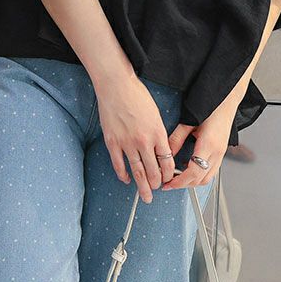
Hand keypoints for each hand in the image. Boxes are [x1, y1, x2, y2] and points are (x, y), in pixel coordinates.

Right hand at [95, 73, 176, 203]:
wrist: (116, 86)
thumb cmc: (136, 95)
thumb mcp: (155, 113)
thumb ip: (157, 132)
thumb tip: (159, 148)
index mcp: (157, 133)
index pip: (166, 161)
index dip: (168, 174)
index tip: (167, 178)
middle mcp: (143, 141)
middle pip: (152, 170)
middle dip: (156, 184)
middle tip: (156, 191)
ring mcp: (127, 143)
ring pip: (137, 171)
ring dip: (142, 186)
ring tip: (145, 196)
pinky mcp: (112, 142)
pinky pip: (118, 164)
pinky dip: (123, 174)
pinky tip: (126, 179)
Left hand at [161, 103, 235, 190]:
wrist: (226, 98)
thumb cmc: (211, 105)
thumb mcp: (189, 120)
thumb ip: (177, 138)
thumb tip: (166, 152)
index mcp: (208, 144)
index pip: (193, 172)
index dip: (179, 182)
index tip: (168, 184)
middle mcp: (217, 152)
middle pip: (200, 179)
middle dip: (184, 185)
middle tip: (169, 183)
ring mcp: (221, 153)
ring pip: (208, 178)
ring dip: (192, 182)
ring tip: (177, 178)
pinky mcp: (222, 152)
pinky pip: (211, 170)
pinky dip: (199, 175)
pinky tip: (189, 169)